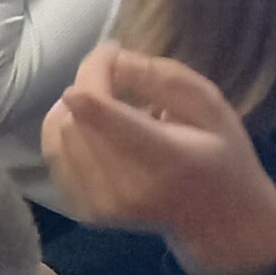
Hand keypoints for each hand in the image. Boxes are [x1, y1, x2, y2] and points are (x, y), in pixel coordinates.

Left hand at [42, 45, 275, 274]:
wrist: (219, 221)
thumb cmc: (220, 155)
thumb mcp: (210, 106)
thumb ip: (162, 79)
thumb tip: (112, 60)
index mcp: (163, 159)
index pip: (98, 112)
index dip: (93, 73)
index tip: (111, 53)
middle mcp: (125, 188)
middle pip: (73, 119)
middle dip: (87, 86)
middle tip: (114, 75)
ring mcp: (101, 205)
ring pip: (57, 136)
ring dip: (74, 109)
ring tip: (107, 103)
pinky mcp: (85, 212)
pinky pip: (55, 157)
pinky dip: (67, 134)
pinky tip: (95, 129)